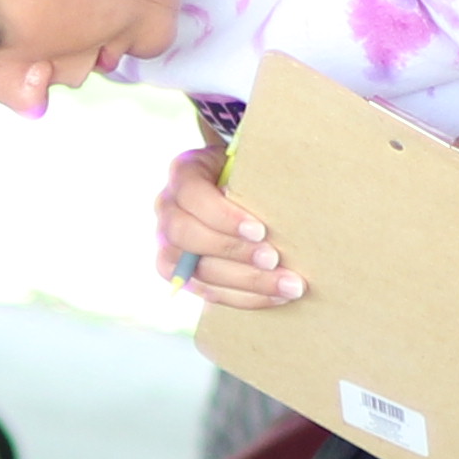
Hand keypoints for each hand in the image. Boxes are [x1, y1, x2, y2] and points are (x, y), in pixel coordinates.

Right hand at [160, 145, 299, 306]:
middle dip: (233, 251)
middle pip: (187, 235)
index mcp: (183, 173)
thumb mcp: (249, 161)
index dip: (223, 216)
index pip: (192, 194)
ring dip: (245, 282)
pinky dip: (244, 297)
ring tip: (287, 286)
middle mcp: (167, 209)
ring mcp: (169, 243)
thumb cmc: (246, 173)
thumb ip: (258, 173)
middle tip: (273, 259)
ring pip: (197, 270)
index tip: (259, 230)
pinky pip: (207, 292)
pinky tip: (275, 296)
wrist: (229, 188)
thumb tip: (291, 190)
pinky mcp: (180, 274)